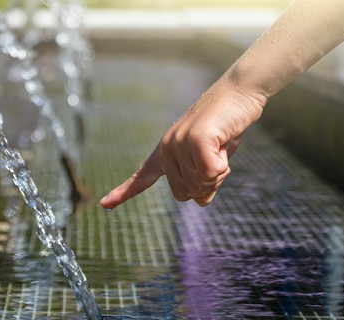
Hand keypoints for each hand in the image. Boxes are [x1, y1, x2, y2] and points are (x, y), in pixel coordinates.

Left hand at [99, 76, 265, 208]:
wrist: (240, 92)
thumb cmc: (226, 126)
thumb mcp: (214, 160)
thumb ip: (204, 180)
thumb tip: (200, 201)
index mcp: (165, 153)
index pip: (142, 178)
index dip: (123, 193)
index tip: (103, 204)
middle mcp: (167, 149)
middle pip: (184, 194)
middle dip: (206, 184)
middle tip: (217, 157)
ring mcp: (178, 144)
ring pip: (200, 185)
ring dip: (219, 172)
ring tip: (221, 145)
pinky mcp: (195, 140)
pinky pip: (211, 174)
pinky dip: (224, 165)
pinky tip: (224, 144)